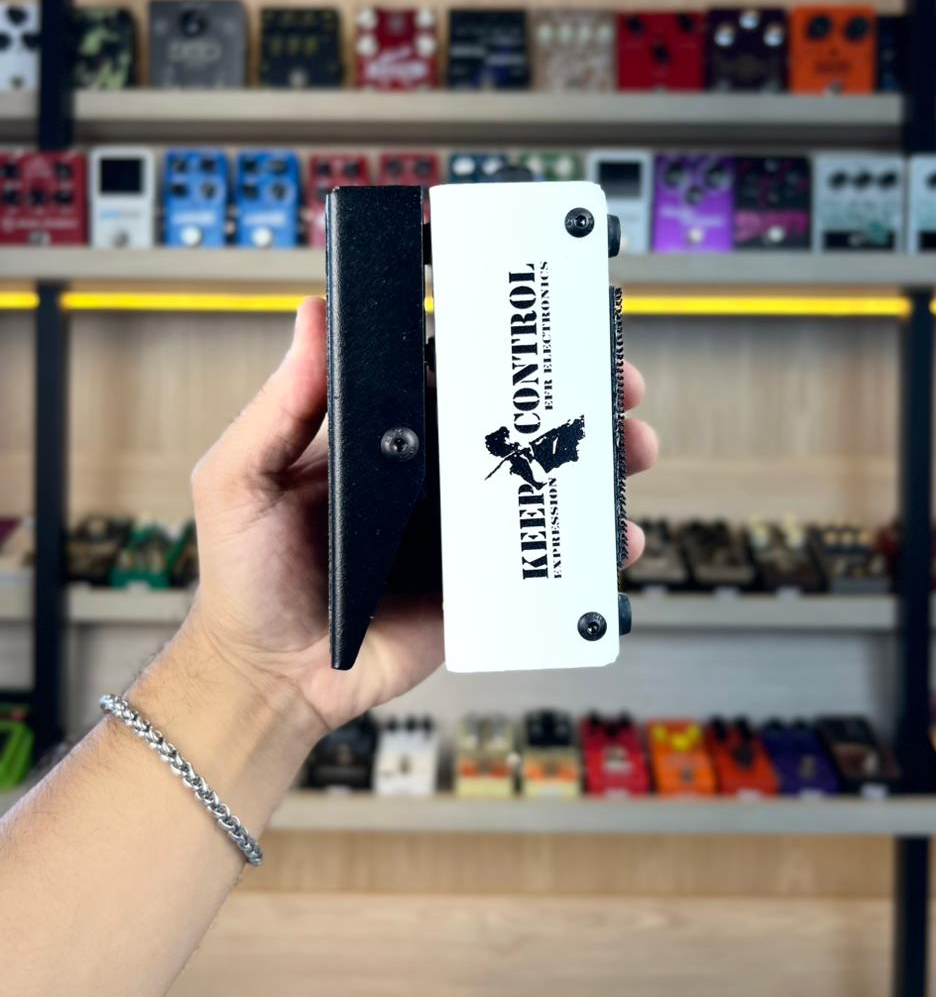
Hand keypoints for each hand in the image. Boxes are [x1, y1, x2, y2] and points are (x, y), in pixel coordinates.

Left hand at [188, 297, 658, 733]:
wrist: (272, 679)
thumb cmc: (246, 577)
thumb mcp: (242, 478)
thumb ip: (280, 405)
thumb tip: (312, 317)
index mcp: (383, 439)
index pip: (452, 374)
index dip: (503, 349)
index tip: (542, 323)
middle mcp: (431, 477)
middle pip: (516, 423)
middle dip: (576, 397)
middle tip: (615, 383)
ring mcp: (462, 532)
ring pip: (542, 484)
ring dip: (598, 461)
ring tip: (633, 446)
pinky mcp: (481, 587)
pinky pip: (543, 559)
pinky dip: (589, 548)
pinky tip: (615, 536)